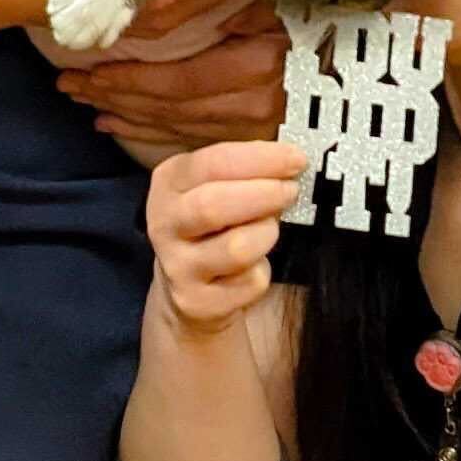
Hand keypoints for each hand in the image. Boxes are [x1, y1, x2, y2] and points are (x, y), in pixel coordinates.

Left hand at [63, 0, 286, 161]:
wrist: (347, 51)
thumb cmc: (302, 10)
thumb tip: (146, 6)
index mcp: (258, 63)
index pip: (176, 81)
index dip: (128, 79)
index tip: (87, 69)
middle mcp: (259, 104)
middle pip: (170, 107)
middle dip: (115, 98)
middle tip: (71, 87)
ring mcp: (259, 129)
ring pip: (177, 128)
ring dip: (127, 116)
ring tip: (89, 102)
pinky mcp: (255, 140)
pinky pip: (193, 141)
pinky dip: (152, 133)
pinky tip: (121, 124)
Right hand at [144, 136, 311, 334]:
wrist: (188, 288)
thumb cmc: (215, 225)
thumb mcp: (216, 186)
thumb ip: (245, 169)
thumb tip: (291, 159)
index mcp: (169, 183)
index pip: (213, 163)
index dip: (260, 159)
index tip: (296, 158)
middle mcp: (164, 223)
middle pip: (214, 205)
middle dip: (263, 194)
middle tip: (291, 190)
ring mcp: (177, 266)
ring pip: (236, 247)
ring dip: (266, 233)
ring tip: (269, 228)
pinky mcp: (196, 301)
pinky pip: (248, 282)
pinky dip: (263, 270)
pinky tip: (255, 263)